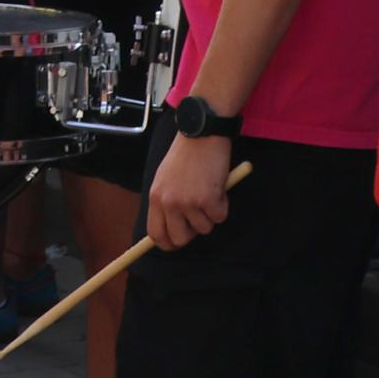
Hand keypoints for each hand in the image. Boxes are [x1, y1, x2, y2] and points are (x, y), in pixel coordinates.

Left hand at [147, 130, 235, 248]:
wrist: (201, 134)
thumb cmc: (185, 155)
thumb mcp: (165, 179)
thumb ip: (166, 202)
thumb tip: (173, 226)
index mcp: (155, 197)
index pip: (155, 233)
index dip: (167, 243)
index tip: (176, 244)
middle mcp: (169, 202)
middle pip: (180, 238)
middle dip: (193, 233)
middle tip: (201, 217)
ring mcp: (188, 202)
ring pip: (204, 228)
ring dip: (210, 214)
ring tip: (209, 191)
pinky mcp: (208, 199)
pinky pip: (220, 217)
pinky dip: (223, 205)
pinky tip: (218, 187)